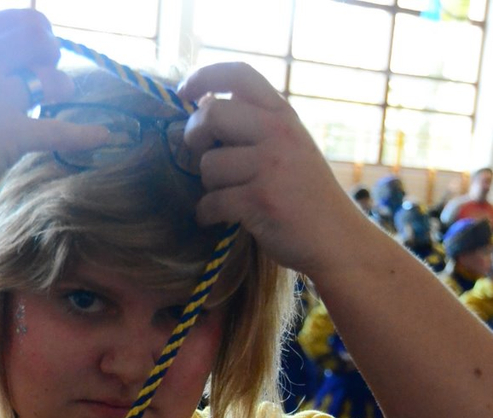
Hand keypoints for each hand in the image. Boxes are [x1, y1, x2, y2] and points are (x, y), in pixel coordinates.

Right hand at [0, 10, 107, 211]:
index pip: (6, 21)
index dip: (31, 28)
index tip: (37, 44)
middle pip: (33, 36)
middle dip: (49, 50)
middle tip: (49, 68)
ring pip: (48, 80)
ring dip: (61, 85)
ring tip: (58, 96)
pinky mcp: (10, 135)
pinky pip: (57, 131)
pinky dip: (84, 134)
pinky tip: (104, 135)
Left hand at [178, 63, 366, 277]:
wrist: (337, 239)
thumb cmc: (307, 196)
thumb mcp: (292, 147)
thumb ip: (258, 126)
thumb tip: (206, 106)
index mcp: (283, 116)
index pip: (240, 75)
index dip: (203, 77)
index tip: (184, 93)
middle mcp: (278, 134)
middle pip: (212, 115)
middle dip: (194, 136)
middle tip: (200, 155)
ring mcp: (270, 167)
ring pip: (209, 164)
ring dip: (207, 185)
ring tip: (224, 196)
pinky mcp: (259, 201)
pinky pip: (211, 202)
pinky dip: (206, 214)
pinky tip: (214, 218)